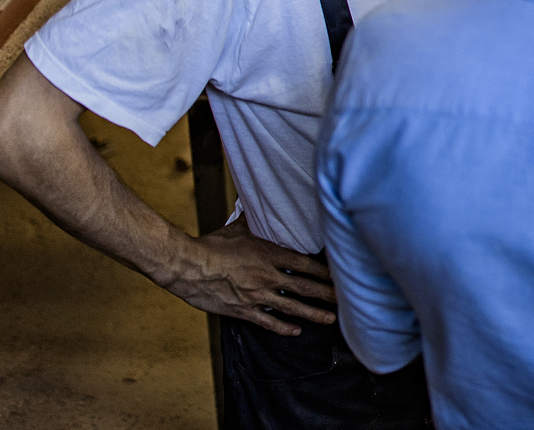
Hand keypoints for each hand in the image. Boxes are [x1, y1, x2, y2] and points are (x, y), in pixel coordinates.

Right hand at [162, 218, 334, 334]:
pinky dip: (283, 327)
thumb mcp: (238, 228)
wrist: (187, 266)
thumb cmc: (211, 245)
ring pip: (291, 306)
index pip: (306, 264)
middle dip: (327, 293)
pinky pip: (267, 321)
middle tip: (346, 298)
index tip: (340, 274)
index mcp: (270, 254)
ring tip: (331, 318)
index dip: (325, 271)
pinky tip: (296, 330)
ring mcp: (256, 295)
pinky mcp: (242, 310)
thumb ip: (254, 218)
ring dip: (313, 313)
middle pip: (305, 286)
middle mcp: (267, 276)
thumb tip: (258, 201)